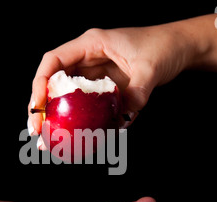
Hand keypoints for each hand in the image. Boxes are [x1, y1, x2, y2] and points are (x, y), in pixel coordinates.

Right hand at [28, 26, 198, 135]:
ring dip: (56, 118)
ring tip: (48, 141)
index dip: (39, 84)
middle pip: (53, 81)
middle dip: (42, 107)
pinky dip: (78, 121)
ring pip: (66, 96)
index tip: (37, 107)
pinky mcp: (104, 89)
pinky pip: (85, 106)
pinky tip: (74, 137)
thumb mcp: (150, 68)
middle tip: (37, 131)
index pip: (54, 61)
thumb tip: (121, 120)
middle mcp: (88, 59)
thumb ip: (135, 93)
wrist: (180, 47)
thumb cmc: (164, 46)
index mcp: (91, 44)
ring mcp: (95, 75)